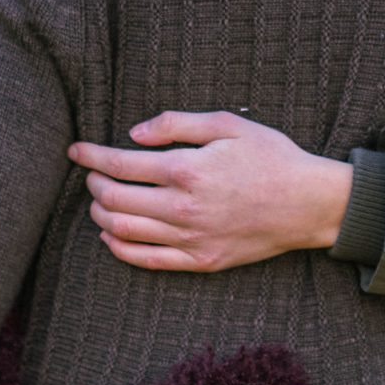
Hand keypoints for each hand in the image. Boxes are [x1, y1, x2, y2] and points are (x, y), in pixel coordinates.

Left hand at [69, 111, 352, 272]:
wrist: (308, 203)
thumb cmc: (271, 157)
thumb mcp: (228, 124)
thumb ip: (176, 124)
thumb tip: (133, 134)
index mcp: (187, 169)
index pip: (120, 164)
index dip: (91, 156)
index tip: (76, 150)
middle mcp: (182, 207)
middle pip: (114, 200)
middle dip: (94, 184)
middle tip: (91, 173)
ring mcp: (190, 238)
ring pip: (124, 232)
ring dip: (102, 215)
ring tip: (100, 201)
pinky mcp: (200, 260)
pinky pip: (146, 260)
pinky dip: (120, 249)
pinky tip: (112, 236)